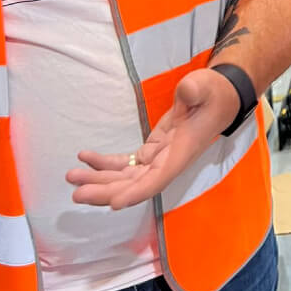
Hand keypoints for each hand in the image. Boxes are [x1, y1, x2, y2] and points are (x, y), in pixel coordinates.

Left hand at [66, 68, 241, 209]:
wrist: (218, 98)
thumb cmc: (214, 93)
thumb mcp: (206, 87)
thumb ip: (195, 91)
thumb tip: (186, 92)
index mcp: (182, 152)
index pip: (158, 179)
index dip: (137, 192)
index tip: (114, 203)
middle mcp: (168, 162)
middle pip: (135, 185)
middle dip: (107, 191)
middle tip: (77, 194)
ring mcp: (159, 159)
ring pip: (126, 178)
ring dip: (99, 180)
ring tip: (72, 177)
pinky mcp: (151, 152)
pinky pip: (125, 164)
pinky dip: (104, 163)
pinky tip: (85, 156)